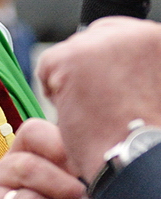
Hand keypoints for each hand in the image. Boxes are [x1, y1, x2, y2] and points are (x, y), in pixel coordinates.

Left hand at [38, 17, 160, 180]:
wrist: (142, 164)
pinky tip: (76, 114)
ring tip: (95, 114)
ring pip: (72, 52)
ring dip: (75, 81)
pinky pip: (48, 65)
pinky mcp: (73, 56)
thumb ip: (141, 72)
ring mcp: (105, 42)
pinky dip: (54, 91)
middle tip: (100, 103)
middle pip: (96, 37)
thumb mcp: (156, 92)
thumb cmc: (151, 140)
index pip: (124, 35)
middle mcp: (139, 34)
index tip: (111, 88)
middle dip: (90, 67)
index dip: (111, 64)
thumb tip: (115, 70)